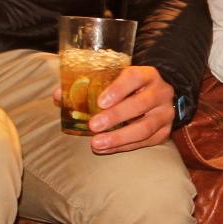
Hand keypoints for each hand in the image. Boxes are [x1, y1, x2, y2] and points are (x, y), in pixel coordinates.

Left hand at [52, 62, 173, 152]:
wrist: (160, 97)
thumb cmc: (131, 87)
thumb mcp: (116, 79)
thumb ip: (89, 85)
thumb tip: (58, 95)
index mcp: (147, 74)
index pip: (134, 77)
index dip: (118, 89)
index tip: (100, 101)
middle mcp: (160, 93)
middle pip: (141, 104)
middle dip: (116, 116)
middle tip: (93, 126)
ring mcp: (164, 114)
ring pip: (145, 127)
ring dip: (119, 137)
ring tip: (97, 144)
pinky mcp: (164, 132)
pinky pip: (145, 141)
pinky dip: (124, 146)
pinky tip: (106, 149)